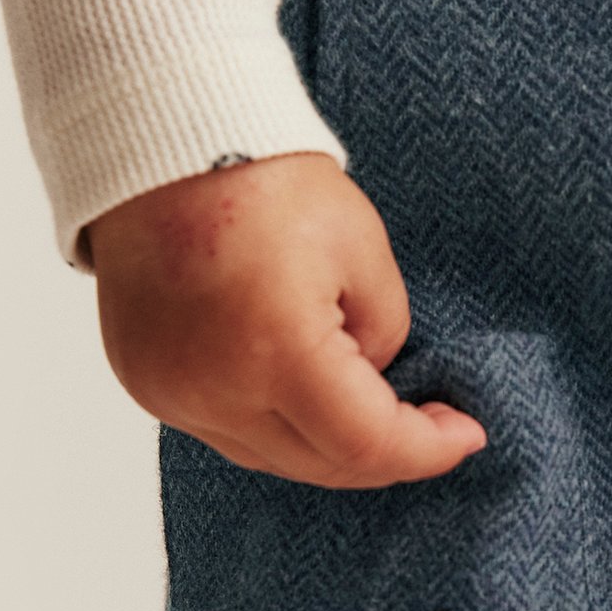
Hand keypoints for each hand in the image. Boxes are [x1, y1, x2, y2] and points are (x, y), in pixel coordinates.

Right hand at [85, 153, 486, 487]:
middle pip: (317, 465)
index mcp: (275, 351)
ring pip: (268, 457)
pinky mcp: (146, 383)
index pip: (366, 445)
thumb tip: (369, 380)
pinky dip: (270, 423)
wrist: (166, 146)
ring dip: (324, 444)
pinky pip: (222, 430)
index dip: (426, 450)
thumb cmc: (264, 181)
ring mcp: (171, 393)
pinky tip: (299, 393)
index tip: (466, 434)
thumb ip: (383, 334)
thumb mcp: (362, 251)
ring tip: (365, 406)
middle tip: (429, 425)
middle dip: (383, 453)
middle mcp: (214, 389)